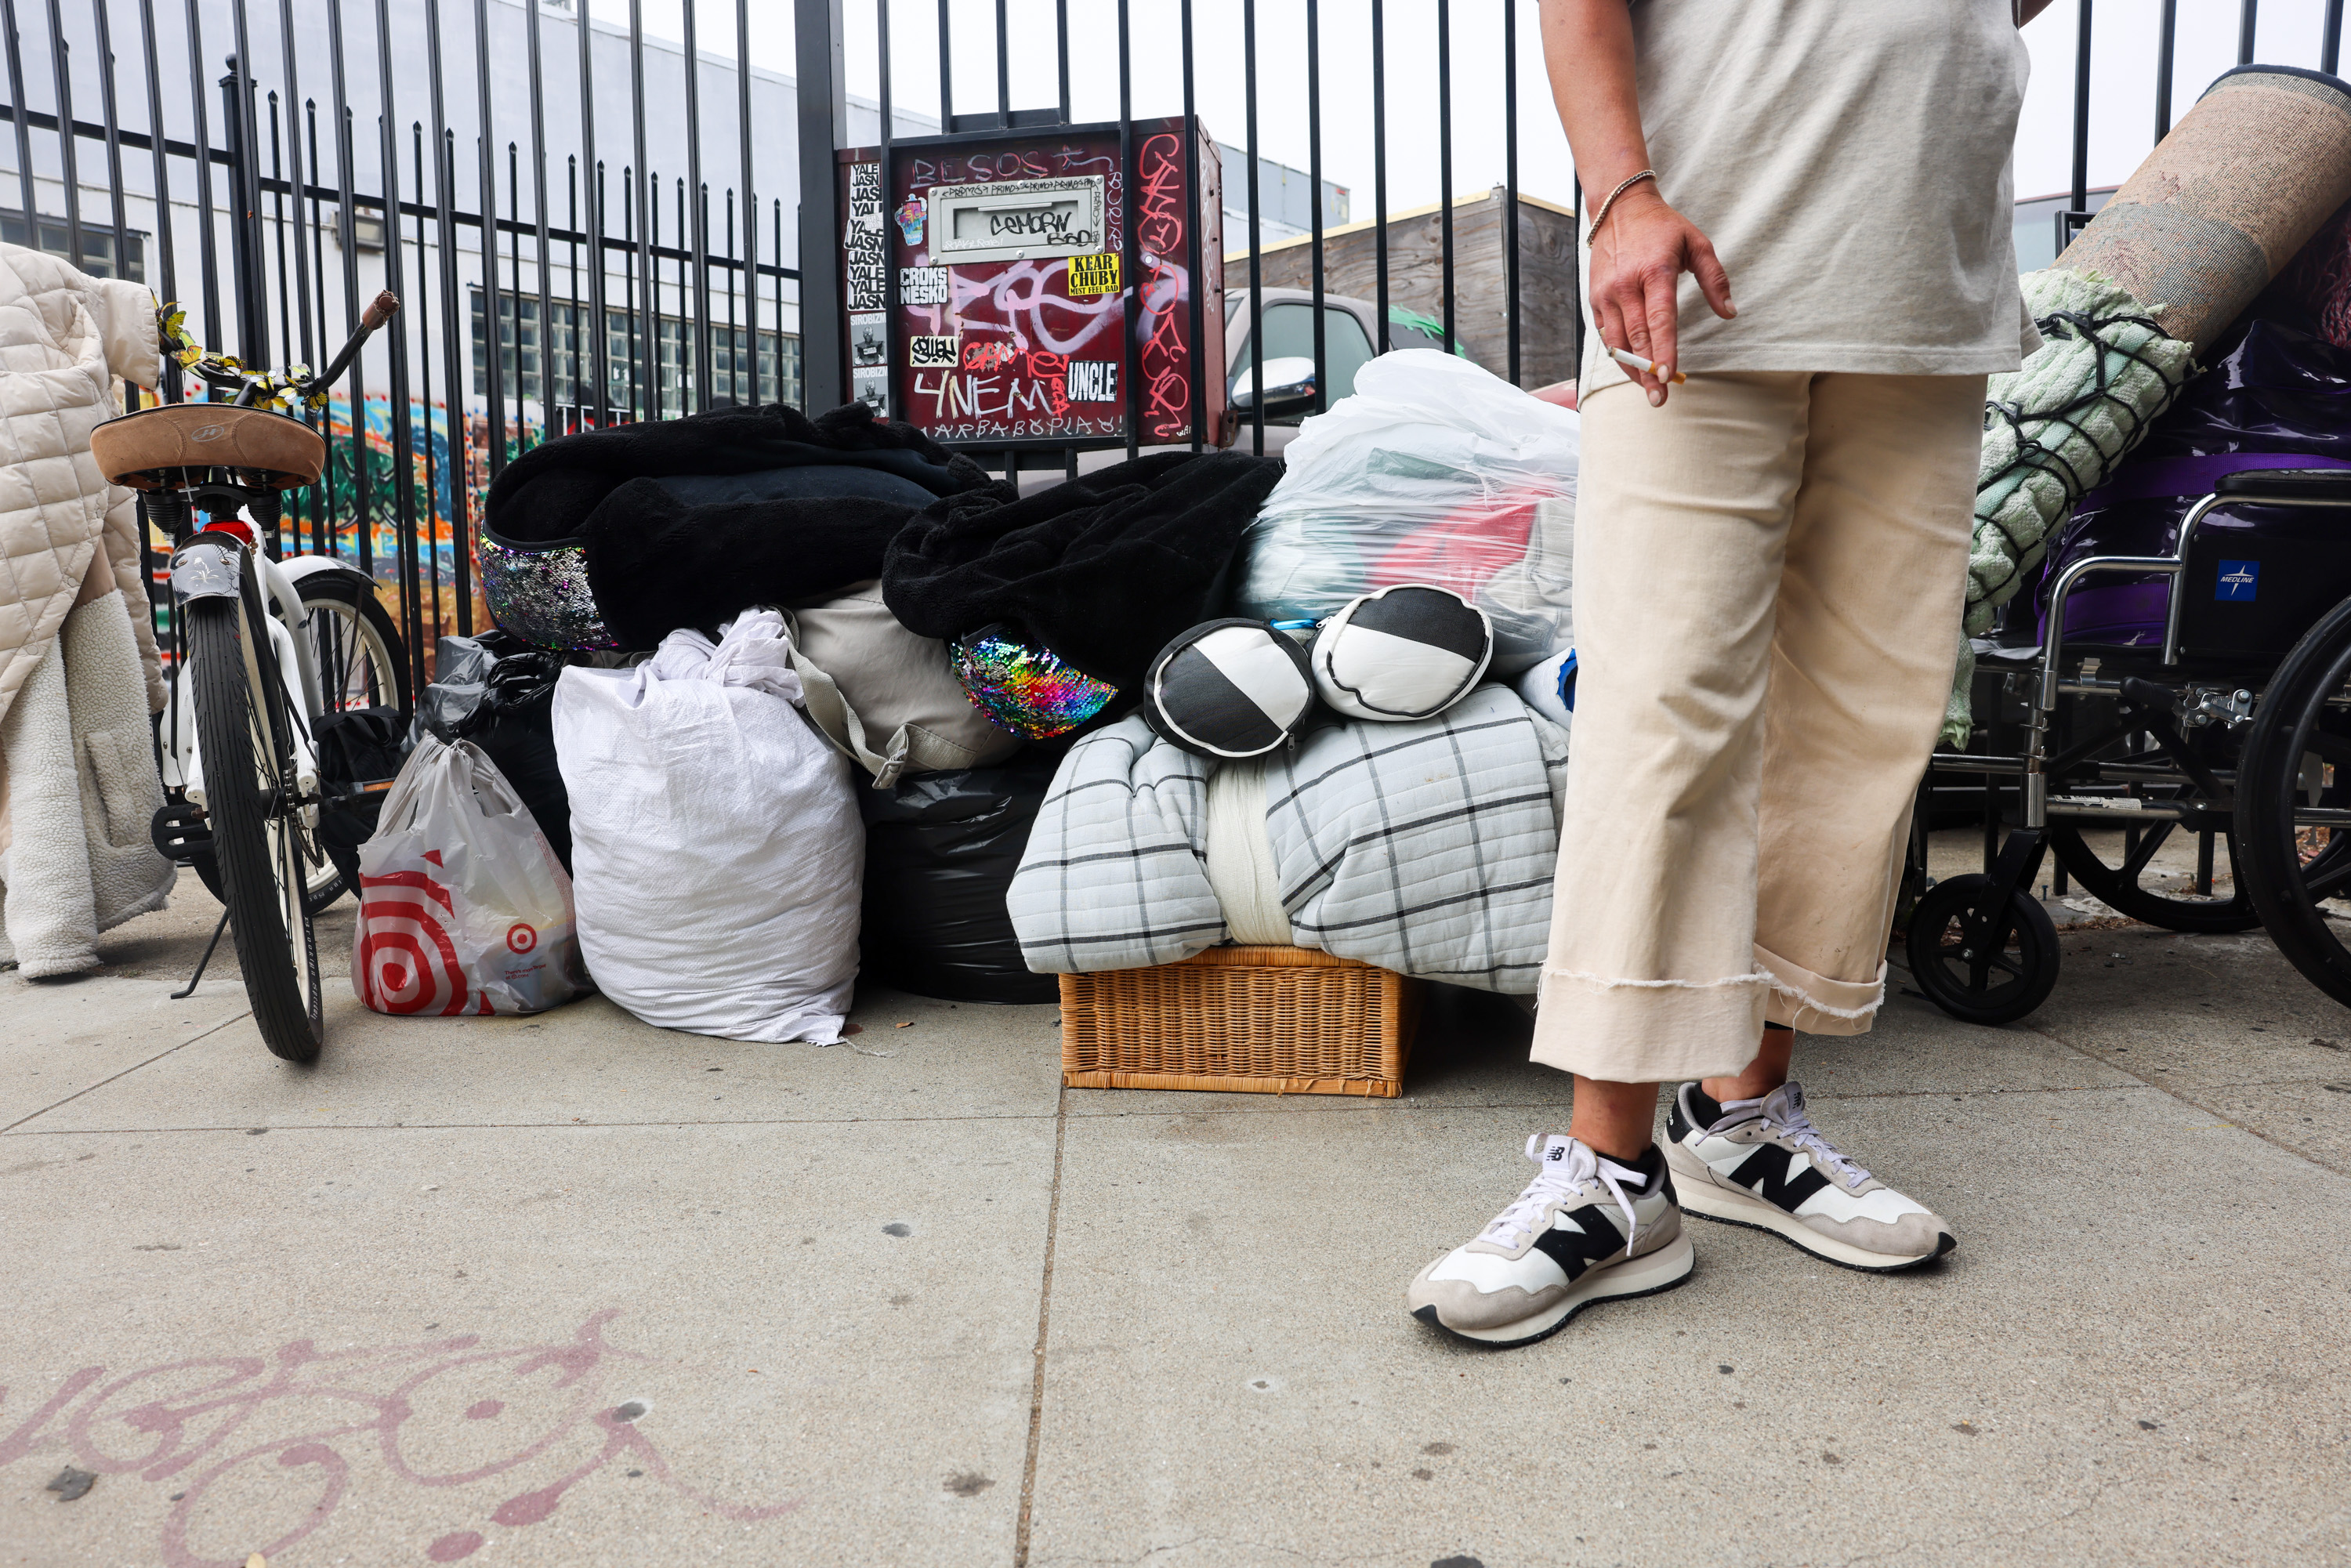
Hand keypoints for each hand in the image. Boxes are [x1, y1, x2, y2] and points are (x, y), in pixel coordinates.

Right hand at [1587, 185, 1734, 405]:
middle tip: (1660, 398)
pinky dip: (1619, 355)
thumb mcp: (1697, 243)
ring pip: (1618, 342)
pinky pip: (1606, 335)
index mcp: (1655, 271)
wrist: (1618, 209)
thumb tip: (1729, 312)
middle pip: (1637, 339)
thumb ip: (1715, 279)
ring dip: (1632, 369)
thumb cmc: (1662, 228)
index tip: (1669, 375)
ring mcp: (1607, 294)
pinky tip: (1632, 369)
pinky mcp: (1596, 299)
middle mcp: (1626, 285)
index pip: (1660, 319)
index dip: (1664, 350)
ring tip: (1647, 390)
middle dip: (1649, 372)